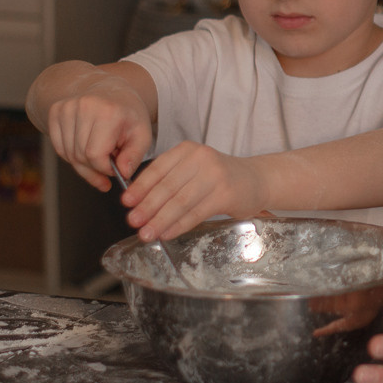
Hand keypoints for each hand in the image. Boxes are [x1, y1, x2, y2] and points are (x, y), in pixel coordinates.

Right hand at [43, 75, 151, 192]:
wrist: (113, 91)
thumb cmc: (129, 115)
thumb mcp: (143, 135)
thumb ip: (134, 156)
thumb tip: (123, 173)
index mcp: (108, 112)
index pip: (95, 154)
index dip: (104, 169)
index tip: (115, 169)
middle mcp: (84, 106)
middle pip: (80, 156)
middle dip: (95, 168)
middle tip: (109, 165)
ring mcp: (66, 107)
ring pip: (68, 154)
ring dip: (84, 163)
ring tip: (101, 153)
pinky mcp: (55, 111)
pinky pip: (59, 147)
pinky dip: (72, 155)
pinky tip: (86, 149)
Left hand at [121, 142, 267, 241]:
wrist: (256, 179)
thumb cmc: (219, 177)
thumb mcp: (193, 169)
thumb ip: (170, 180)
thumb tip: (138, 203)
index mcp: (188, 150)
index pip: (158, 169)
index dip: (140, 187)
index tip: (127, 202)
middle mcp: (202, 158)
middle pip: (167, 187)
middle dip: (147, 207)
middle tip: (133, 221)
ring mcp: (216, 175)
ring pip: (180, 201)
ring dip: (160, 220)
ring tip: (147, 233)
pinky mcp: (226, 194)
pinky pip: (196, 212)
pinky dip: (179, 225)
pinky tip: (167, 233)